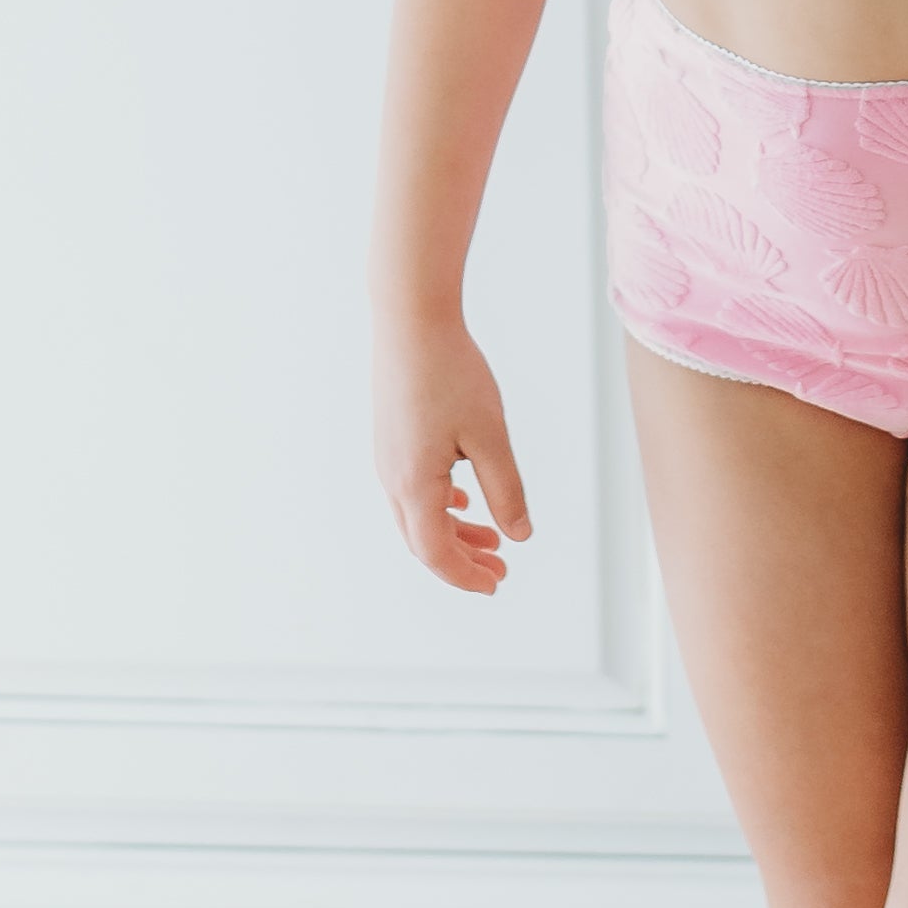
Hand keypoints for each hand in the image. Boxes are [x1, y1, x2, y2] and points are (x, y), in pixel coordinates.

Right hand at [374, 316, 533, 595]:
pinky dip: (440, 507)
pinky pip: (412, 490)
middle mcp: (392, 479)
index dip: (465, 576)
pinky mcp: (391, 441)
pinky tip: (464, 500)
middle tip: (500, 571)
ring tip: (493, 541)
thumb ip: (506, 490)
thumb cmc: (452, 374)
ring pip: (417, 516)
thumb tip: (519, 535)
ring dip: (453, 534)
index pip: (436, 553)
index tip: (496, 585)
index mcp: (414, 485)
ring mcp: (387, 459)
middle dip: (462, 562)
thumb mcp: (490, 437)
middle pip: (423, 541)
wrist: (410, 323)